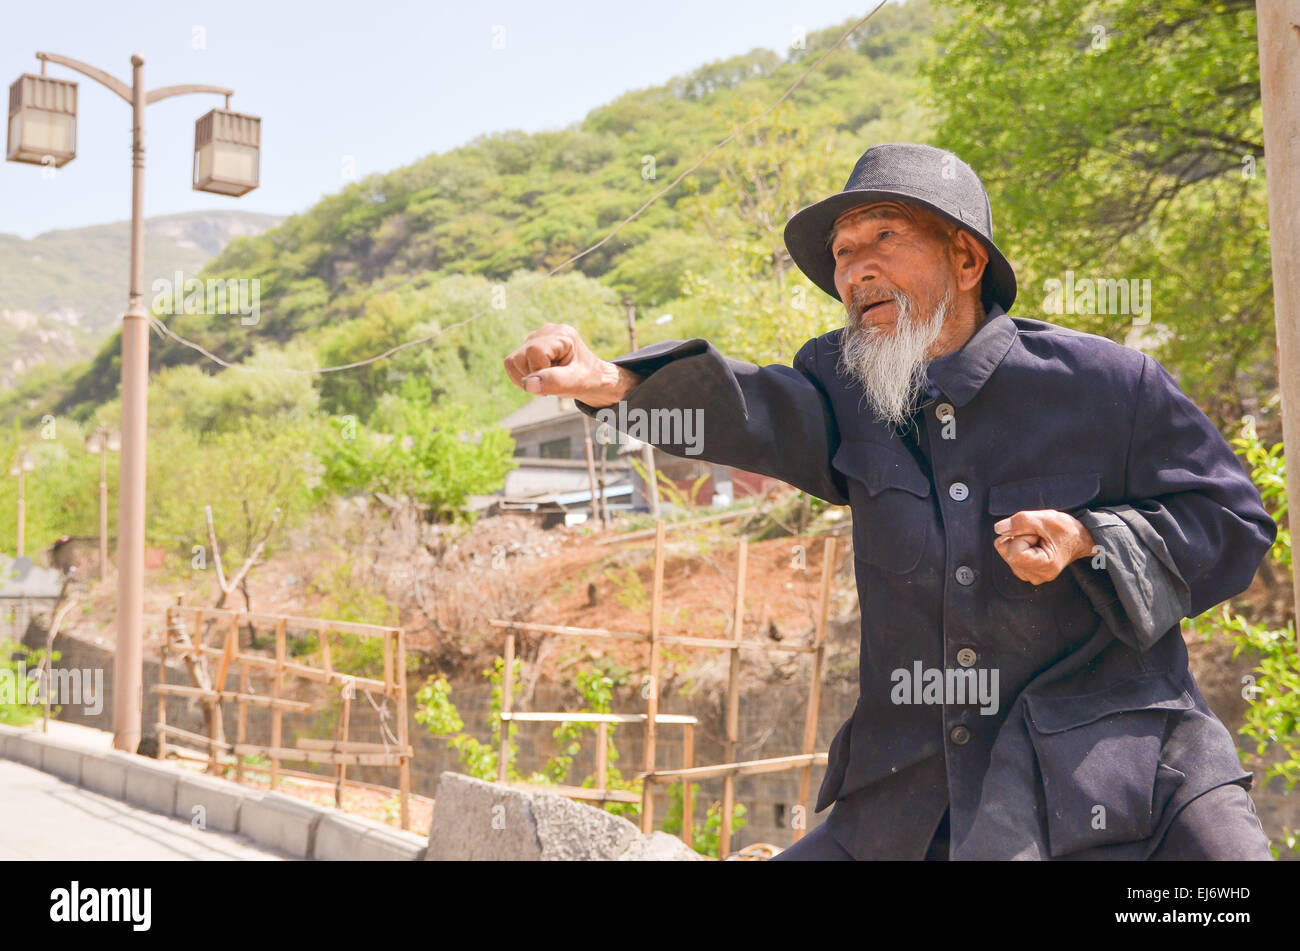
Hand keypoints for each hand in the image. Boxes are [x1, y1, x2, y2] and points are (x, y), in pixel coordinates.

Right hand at [503, 323, 642, 407]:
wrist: (593, 378)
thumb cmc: (588, 379)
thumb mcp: (576, 382)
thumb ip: (554, 382)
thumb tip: (528, 384)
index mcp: (562, 334)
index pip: (535, 352)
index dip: (540, 371)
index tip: (557, 379)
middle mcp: (547, 331)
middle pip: (519, 357)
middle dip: (533, 376)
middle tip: (554, 382)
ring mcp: (536, 337)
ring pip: (512, 361)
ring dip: (527, 378)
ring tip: (548, 379)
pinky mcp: (529, 346)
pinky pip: (512, 363)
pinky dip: (523, 377)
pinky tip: (540, 378)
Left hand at [992, 509, 1094, 584]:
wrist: (1079, 539)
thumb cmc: (1067, 530)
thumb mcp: (1045, 519)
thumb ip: (1020, 522)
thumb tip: (998, 528)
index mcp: (1044, 567)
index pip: (1014, 552)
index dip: (1022, 537)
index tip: (1038, 535)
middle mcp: (1036, 576)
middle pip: (1006, 552)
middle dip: (1019, 538)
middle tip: (1038, 536)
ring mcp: (1030, 576)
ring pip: (1006, 553)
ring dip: (1019, 541)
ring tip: (1038, 540)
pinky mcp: (1026, 572)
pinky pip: (1010, 556)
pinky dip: (1019, 546)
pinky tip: (1034, 545)